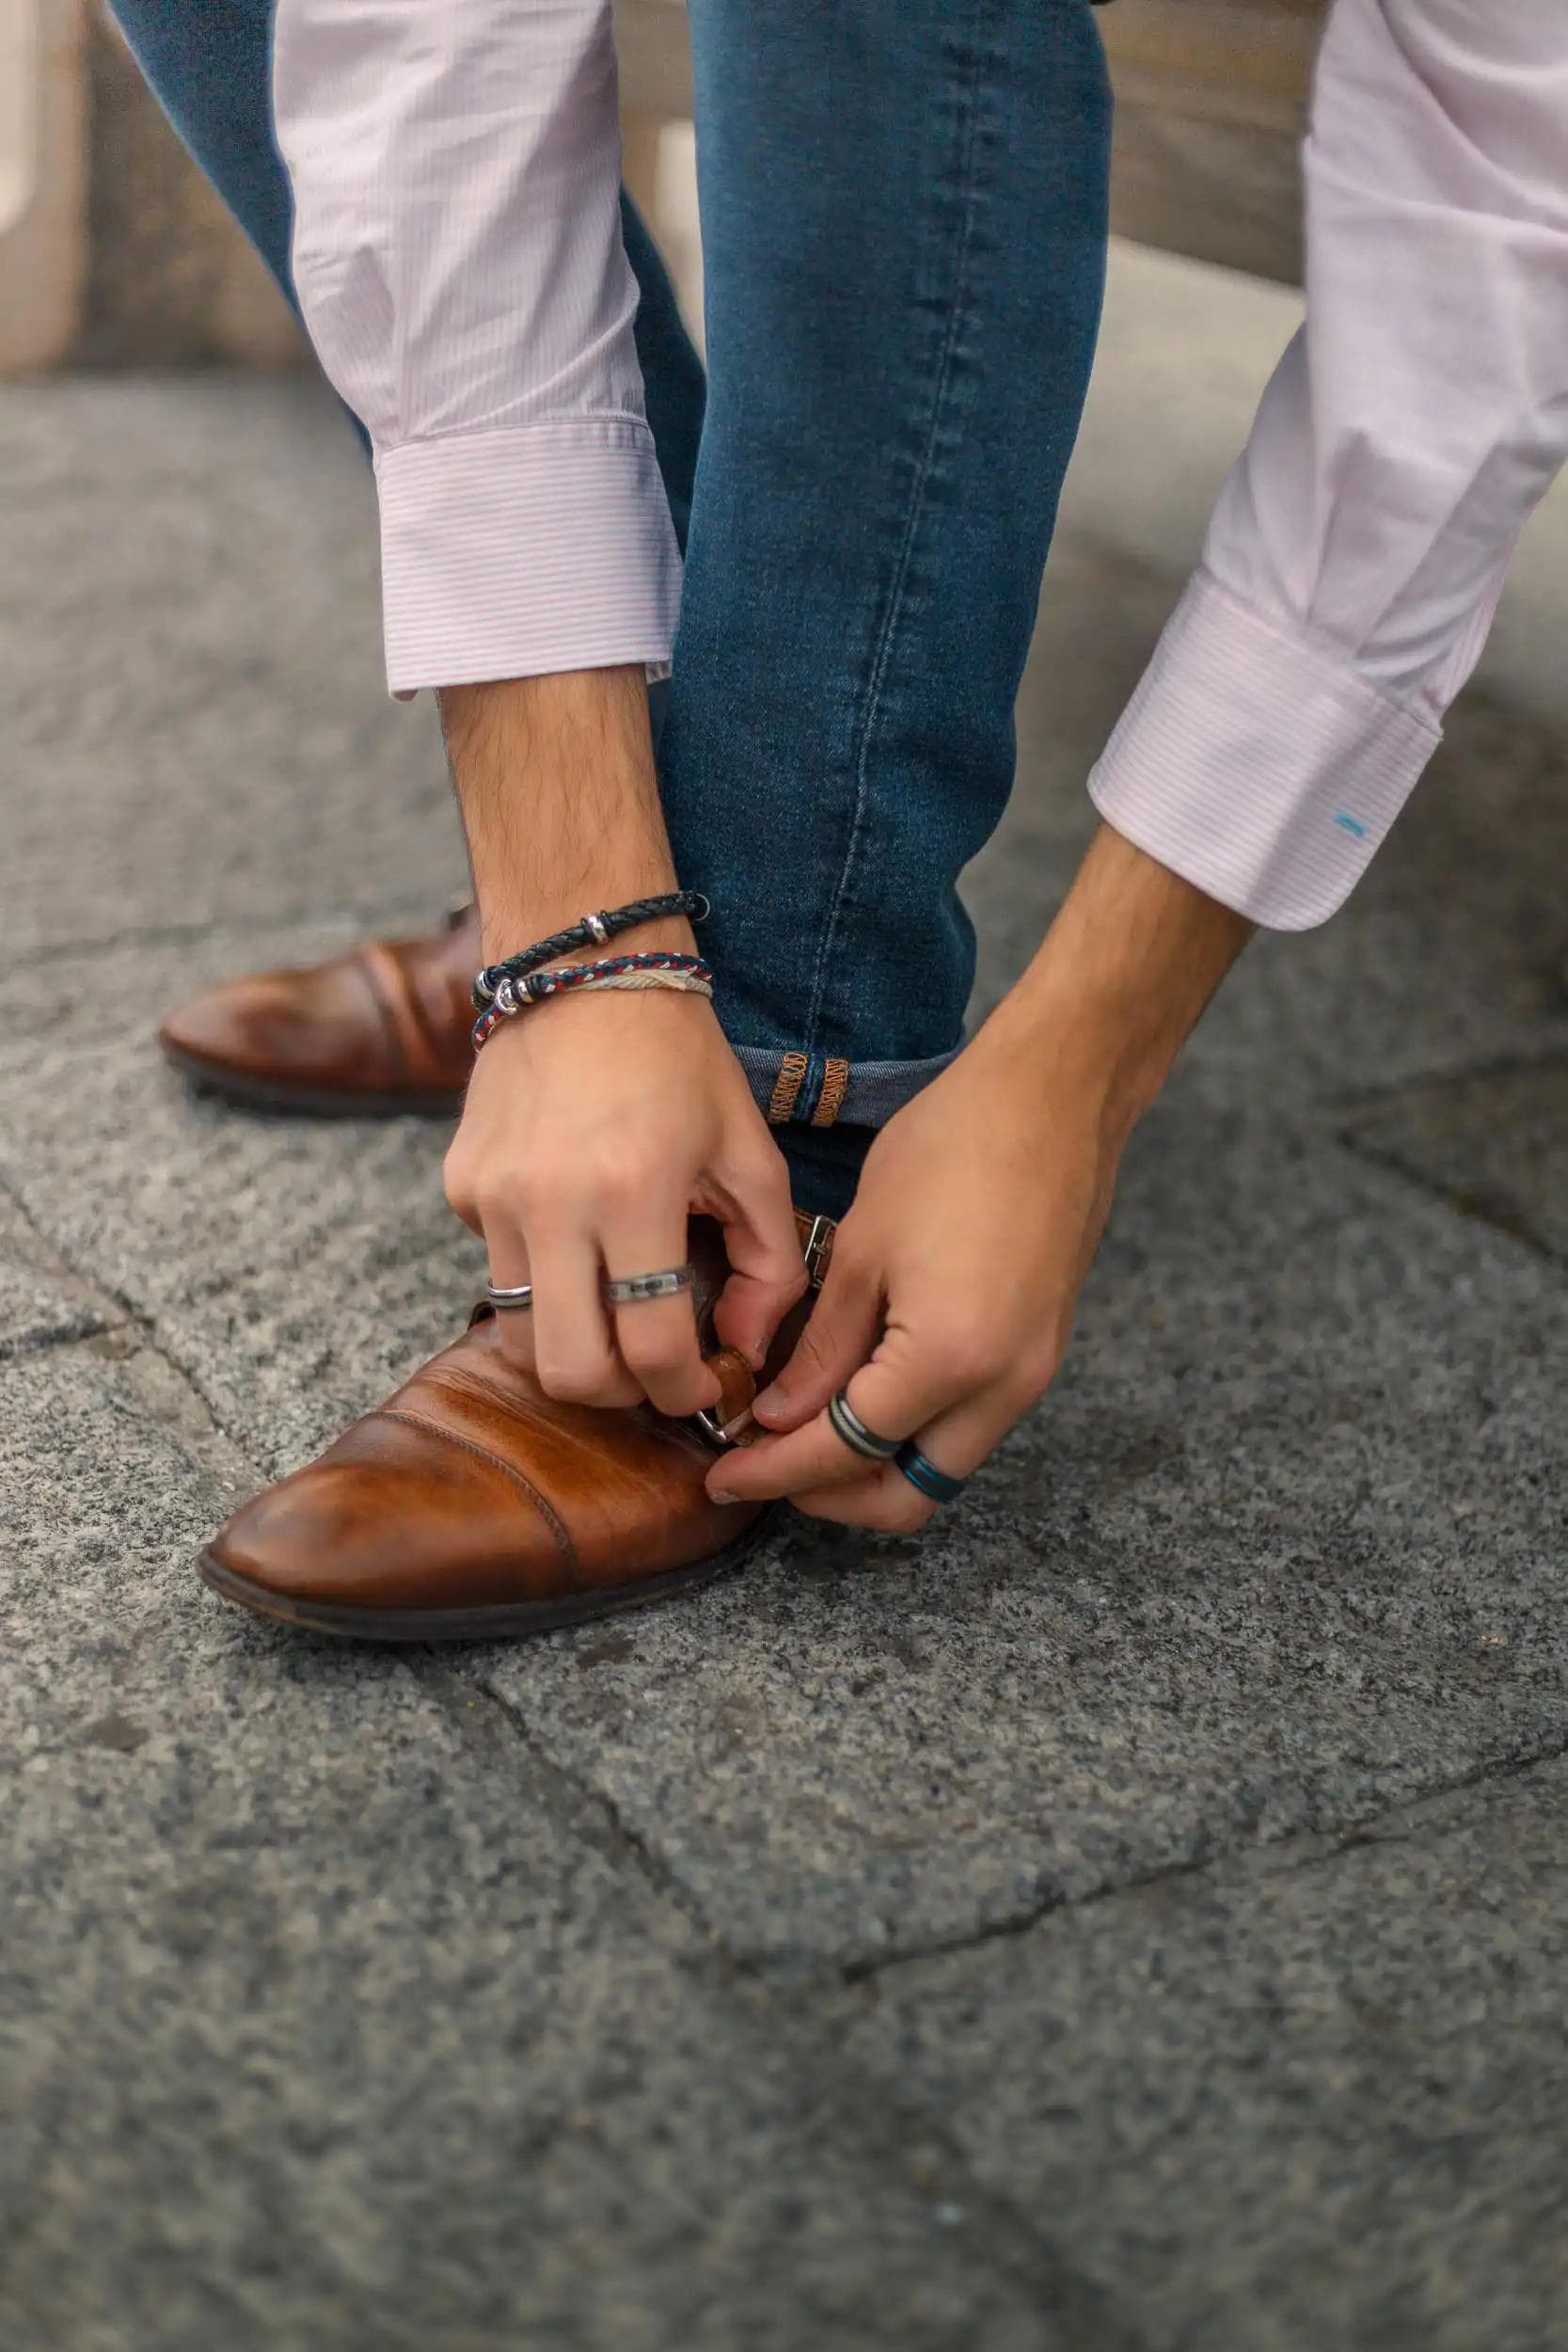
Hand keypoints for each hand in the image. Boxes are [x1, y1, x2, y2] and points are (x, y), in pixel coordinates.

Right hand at [445, 981, 805, 1416]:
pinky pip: (497, 1271)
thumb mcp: (751, 1154)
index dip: (684, 1394)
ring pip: (517, 1338)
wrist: (584, 971)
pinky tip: (576, 1230)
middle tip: (652, 1369)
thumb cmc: (680, 1061)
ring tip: (613, 1317)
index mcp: (635, 1193)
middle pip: (568, 1372)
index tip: (703, 1390)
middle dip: (619, 1394)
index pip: (650, 1348)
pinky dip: (540, 1278)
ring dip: (571, 1348)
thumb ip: (770, 1261)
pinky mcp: (460, 1186)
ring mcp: (493, 1197)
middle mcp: (552, 1203)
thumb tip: (744, 1343)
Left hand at [701, 1020, 1122, 1527]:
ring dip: (869, 1466)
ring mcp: (1030, 1376)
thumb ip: (822, 1349)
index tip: (725, 1475)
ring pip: (938, 1468)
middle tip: (764, 1464)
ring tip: (802, 1427)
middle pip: (905, 1499)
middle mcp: (1002, 1388)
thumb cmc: (954, 1148)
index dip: (775, 1472)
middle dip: (828, 1495)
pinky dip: (908, 1429)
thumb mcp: (863, 1249)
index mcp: (948, 1359)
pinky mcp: (1039, 1354)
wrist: (1055, 1098)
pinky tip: (857, 1390)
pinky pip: (966, 1426)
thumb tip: (781, 1416)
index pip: (845, 1451)